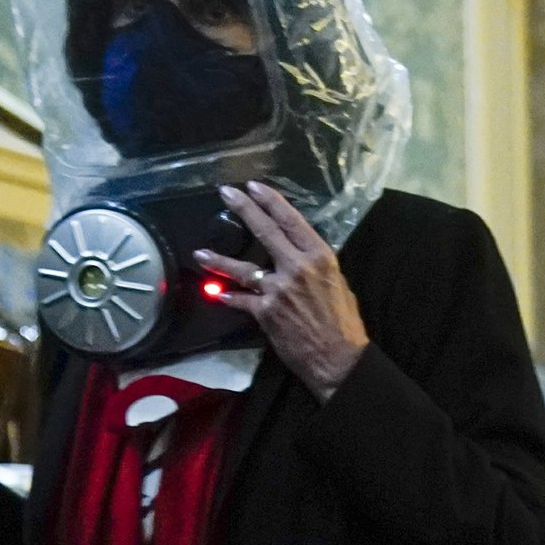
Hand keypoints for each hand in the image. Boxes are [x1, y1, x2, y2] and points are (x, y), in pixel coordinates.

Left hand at [197, 180, 370, 398]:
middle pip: (265, 232)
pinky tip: (218, 293)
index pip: (291, 221)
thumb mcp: (337, 283)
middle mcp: (297, 267)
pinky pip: (242, 300)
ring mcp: (278, 289)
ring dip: (219, 260)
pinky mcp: (265, 312)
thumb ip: (314, 266)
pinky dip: (230, 297)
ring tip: (200, 253)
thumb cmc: (344, 322)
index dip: (270, 201)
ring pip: (243, 269)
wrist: (338, 358)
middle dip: (243, 209)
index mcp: (319, 257)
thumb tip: (298, 256)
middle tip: (225, 192)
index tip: (254, 186)